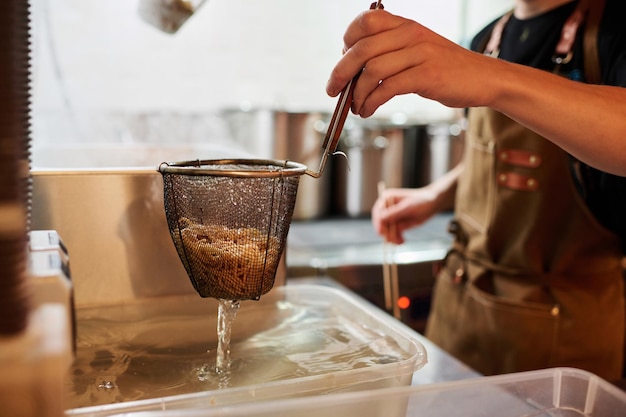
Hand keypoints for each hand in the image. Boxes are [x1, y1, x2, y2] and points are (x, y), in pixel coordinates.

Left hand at [326, 10, 495, 116]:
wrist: (484, 78)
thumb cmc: (446, 68)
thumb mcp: (417, 50)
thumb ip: (390, 51)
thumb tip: (353, 69)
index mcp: (405, 24)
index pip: (365, 21)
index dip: (347, 42)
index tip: (345, 62)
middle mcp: (411, 34)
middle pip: (361, 48)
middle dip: (340, 72)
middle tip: (333, 90)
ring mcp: (420, 53)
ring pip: (371, 70)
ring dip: (356, 94)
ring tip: (357, 107)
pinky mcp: (427, 75)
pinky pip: (387, 88)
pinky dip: (371, 102)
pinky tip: (368, 110)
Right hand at [372, 187, 439, 244]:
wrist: (433, 204)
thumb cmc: (421, 200)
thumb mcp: (408, 206)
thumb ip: (394, 212)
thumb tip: (381, 218)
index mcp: (386, 199)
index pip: (378, 212)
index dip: (378, 223)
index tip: (381, 232)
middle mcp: (387, 208)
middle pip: (381, 223)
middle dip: (386, 233)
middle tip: (393, 240)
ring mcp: (392, 217)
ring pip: (387, 230)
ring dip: (392, 237)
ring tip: (400, 242)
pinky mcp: (398, 224)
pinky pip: (394, 234)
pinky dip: (397, 239)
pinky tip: (402, 241)